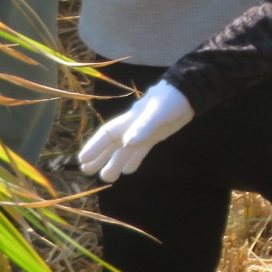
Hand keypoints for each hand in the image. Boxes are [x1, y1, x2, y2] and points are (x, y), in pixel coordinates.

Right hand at [77, 80, 191, 181]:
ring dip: (115, 162)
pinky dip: (133, 160)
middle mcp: (133, 127)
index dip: (94, 147)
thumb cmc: (170, 100)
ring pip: (124, 150)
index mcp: (130, 120)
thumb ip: (143, 127)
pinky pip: (140, 150)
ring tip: (106, 177)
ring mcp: (143, 132)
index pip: (107, 134)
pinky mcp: (155, 135)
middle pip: (112, 144)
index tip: (82, 160)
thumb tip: (128, 143)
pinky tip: (128, 171)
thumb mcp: (158, 112)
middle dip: (99, 157)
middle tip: (86, 171)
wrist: (188, 93)